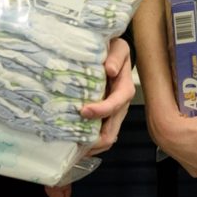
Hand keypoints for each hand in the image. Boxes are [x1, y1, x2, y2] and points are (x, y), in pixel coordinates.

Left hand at [80, 37, 135, 155]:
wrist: (115, 55)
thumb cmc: (115, 51)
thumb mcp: (118, 48)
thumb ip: (116, 57)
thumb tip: (110, 70)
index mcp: (125, 90)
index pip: (115, 105)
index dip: (100, 111)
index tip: (83, 110)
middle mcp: (121, 107)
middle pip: (111, 132)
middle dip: (94, 140)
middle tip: (73, 142)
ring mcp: (113, 115)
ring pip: (106, 138)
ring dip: (91, 145)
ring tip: (71, 148)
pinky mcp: (105, 117)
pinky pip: (99, 135)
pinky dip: (88, 142)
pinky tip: (74, 142)